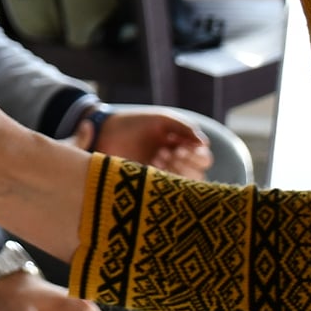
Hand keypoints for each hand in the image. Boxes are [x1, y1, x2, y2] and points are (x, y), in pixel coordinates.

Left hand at [74, 106, 213, 178]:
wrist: (106, 133)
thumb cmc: (134, 123)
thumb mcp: (162, 120)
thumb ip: (184, 127)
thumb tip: (204, 143)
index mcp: (183, 146)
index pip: (204, 158)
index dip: (196, 156)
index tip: (179, 148)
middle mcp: (177, 164)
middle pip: (199, 174)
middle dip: (185, 164)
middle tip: (165, 153)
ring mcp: (164, 176)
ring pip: (185, 185)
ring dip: (175, 173)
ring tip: (157, 158)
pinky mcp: (150, 185)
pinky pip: (167, 191)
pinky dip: (163, 181)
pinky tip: (151, 166)